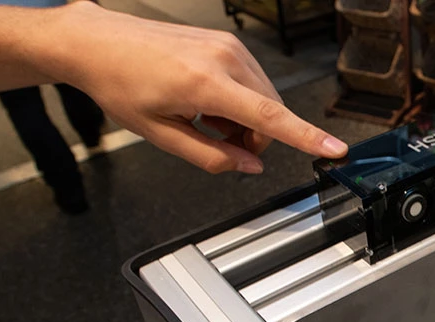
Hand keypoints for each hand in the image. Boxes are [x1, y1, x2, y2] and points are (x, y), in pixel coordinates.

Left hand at [43, 2, 346, 173]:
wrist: (99, 42)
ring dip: (247, 119)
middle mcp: (224, 58)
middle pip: (270, 112)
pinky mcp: (227, 42)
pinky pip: (252, 80)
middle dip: (255, 138)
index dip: (306, 137)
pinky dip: (240, 100)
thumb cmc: (121, 83)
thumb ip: (210, 156)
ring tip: (208, 120)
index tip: (335, 148)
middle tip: (222, 144)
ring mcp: (228, 46)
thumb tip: (249, 167)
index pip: (269, 118)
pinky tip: (210, 102)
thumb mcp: (161, 134)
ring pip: (264, 97)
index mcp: (205, 84)